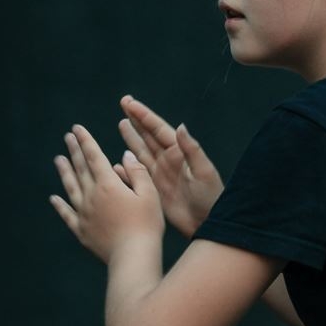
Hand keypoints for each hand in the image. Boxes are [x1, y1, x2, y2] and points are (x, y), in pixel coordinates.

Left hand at [51, 124, 164, 262]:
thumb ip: (136, 172)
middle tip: (67, 138)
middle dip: (75, 151)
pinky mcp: (81, 231)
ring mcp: (84, 214)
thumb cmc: (146, 224)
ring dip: (64, 172)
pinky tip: (54, 198)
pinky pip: (67, 214)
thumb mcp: (149, 194)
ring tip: (58, 160)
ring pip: (71, 188)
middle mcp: (92, 196)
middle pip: (81, 169)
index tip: (77, 129)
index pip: (94, 156)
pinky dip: (60, 205)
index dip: (86, 141)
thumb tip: (124, 156)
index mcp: (108, 184)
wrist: (132, 256)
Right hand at [118, 96, 222, 238]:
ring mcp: (160, 174)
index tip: (129, 103)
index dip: (144, 116)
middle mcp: (168, 160)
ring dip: (131, 139)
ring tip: (121, 124)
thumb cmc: (211, 197)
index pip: (158, 129)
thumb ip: (191, 149)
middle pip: (148, 136)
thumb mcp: (204, 171)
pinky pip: (136, 174)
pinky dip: (125, 169)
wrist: (208, 223)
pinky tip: (115, 164)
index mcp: (179, 152)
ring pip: (141, 152)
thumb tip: (180, 126)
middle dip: (137, 120)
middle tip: (123, 104)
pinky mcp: (154, 189)